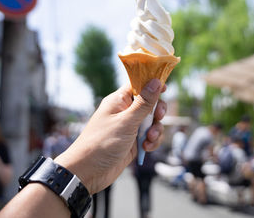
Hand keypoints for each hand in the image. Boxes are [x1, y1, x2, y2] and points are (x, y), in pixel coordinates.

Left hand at [55, 79, 166, 193]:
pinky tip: (146, 148)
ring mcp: (129, 127)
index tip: (165, 88)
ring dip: (155, 129)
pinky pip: (150, 136)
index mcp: (119, 100)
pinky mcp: (133, 142)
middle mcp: (125, 111)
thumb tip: (155, 81)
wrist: (88, 172)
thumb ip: (144, 103)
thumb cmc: (102, 142)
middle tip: (158, 117)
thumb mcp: (126, 121)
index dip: (151, 84)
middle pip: (150, 103)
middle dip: (157, 111)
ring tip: (148, 139)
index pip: (138, 84)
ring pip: (152, 121)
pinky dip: (152, 141)